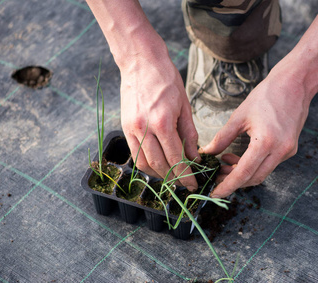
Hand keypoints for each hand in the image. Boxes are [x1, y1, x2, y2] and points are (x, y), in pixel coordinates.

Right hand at [120, 49, 199, 190]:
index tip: (193, 185)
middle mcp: (144, 128)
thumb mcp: (185, 106)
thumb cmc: (166, 80)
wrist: (141, 62)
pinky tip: (157, 165)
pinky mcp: (124, 127)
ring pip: (143, 163)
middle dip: (173, 179)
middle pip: (159, 165)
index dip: (185, 176)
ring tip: (171, 177)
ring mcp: (131, 128)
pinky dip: (145, 163)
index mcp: (163, 122)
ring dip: (158, 174)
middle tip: (185, 183)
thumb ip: (189, 134)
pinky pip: (134, 153)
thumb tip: (194, 157)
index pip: (175, 159)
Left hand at [201, 64, 310, 197]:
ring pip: (262, 173)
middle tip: (217, 174)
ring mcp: (288, 151)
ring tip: (225, 160)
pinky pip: (269, 164)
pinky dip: (254, 164)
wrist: (294, 84)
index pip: (244, 173)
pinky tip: (241, 154)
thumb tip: (207, 153)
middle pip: (254, 178)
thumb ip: (222, 138)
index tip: (214, 193)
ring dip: (243, 172)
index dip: (228, 185)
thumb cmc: (266, 95)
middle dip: (233, 180)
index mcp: (265, 142)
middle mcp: (280, 151)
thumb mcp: (239, 116)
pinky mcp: (290, 149)